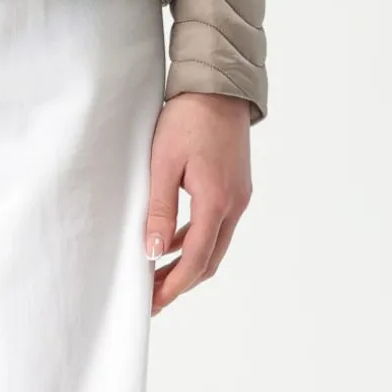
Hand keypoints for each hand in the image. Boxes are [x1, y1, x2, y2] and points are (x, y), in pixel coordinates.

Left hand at [144, 92, 251, 314]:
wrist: (218, 88)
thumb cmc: (188, 119)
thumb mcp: (163, 162)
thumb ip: (160, 208)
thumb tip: (154, 251)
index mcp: (217, 202)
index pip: (196, 260)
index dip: (175, 285)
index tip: (153, 303)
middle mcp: (234, 205)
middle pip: (210, 259)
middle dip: (181, 282)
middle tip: (153, 297)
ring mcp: (238, 196)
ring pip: (215, 244)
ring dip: (189, 263)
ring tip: (158, 274)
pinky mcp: (235, 187)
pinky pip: (217, 225)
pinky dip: (196, 240)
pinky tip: (174, 241)